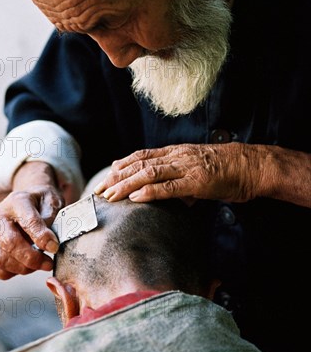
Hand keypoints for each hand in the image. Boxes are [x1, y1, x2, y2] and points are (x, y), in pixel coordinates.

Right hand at [0, 162, 63, 279]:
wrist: (31, 200)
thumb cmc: (42, 202)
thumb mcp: (53, 201)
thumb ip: (51, 219)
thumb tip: (49, 243)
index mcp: (17, 201)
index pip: (28, 221)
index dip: (42, 237)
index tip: (54, 247)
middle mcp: (0, 217)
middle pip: (9, 243)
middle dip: (31, 258)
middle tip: (48, 263)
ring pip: (0, 259)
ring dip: (22, 267)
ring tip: (38, 264)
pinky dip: (9, 272)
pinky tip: (24, 267)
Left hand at [94, 143, 259, 203]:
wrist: (251, 166)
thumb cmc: (226, 170)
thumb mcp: (197, 171)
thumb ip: (179, 180)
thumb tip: (166, 194)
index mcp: (176, 153)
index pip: (141, 156)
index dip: (121, 166)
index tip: (106, 177)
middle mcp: (176, 156)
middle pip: (138, 163)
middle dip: (116, 177)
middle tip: (99, 190)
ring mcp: (185, 167)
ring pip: (148, 173)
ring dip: (126, 185)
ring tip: (109, 196)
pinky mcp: (196, 181)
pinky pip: (169, 187)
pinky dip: (149, 192)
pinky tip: (135, 198)